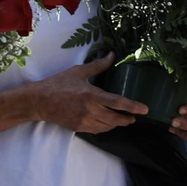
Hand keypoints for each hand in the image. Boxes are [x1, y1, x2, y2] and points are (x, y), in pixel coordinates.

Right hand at [33, 54, 148, 133]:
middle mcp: (90, 110)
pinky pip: (97, 130)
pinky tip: (106, 123)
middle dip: (127, 119)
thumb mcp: (79, 72)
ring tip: (122, 120)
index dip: (133, 107)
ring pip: (107, 126)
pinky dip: (104, 127)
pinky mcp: (79, 128)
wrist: (40, 101)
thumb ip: (98, 65)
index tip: (145, 110)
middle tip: (134, 117)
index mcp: (92, 95)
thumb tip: (112, 55)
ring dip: (116, 124)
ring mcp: (84, 121)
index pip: (118, 103)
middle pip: (115, 119)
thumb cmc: (59, 84)